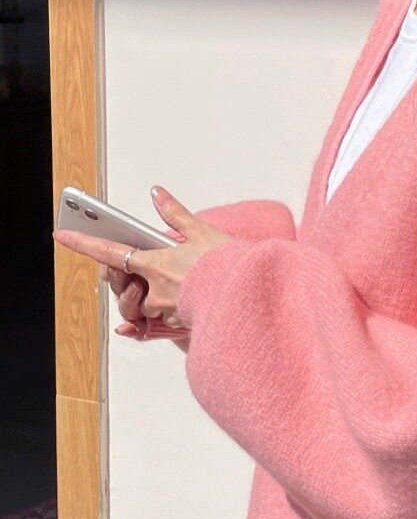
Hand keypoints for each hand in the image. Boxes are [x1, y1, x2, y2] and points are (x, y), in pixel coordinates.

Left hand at [52, 185, 234, 339]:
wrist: (252, 296)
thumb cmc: (230, 266)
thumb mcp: (203, 233)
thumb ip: (176, 214)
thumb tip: (156, 192)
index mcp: (155, 263)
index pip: (109, 251)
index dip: (83, 243)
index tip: (62, 234)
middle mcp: (155, 290)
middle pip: (128, 288)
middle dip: (133, 283)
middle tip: (147, 274)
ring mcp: (168, 311)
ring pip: (149, 309)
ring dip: (155, 301)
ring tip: (179, 290)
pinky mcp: (182, 326)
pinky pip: (165, 324)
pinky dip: (172, 316)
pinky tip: (187, 308)